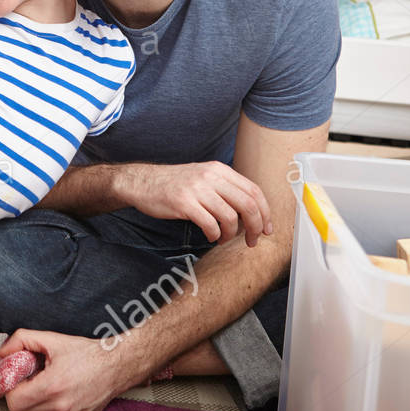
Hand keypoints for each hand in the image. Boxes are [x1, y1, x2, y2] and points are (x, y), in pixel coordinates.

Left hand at [0, 329, 140, 410]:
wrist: (117, 365)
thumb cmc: (86, 352)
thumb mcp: (52, 339)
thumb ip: (21, 340)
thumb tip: (1, 353)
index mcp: (52, 387)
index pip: (14, 401)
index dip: (10, 388)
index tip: (16, 376)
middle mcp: (61, 408)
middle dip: (19, 395)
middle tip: (27, 379)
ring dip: (35, 400)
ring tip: (47, 381)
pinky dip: (50, 405)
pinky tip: (60, 389)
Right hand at [118, 162, 271, 246]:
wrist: (142, 182)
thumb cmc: (174, 184)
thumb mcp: (203, 177)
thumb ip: (225, 188)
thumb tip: (251, 211)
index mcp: (219, 170)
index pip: (253, 190)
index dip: (265, 212)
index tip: (266, 228)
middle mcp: (211, 177)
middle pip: (247, 204)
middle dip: (255, 227)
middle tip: (252, 240)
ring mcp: (197, 189)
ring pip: (230, 216)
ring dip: (232, 234)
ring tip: (224, 239)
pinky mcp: (184, 202)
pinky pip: (210, 223)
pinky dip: (215, 235)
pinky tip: (211, 236)